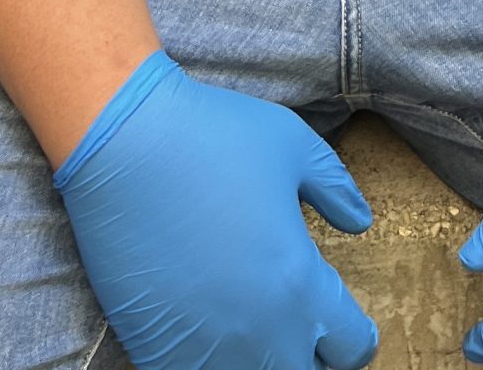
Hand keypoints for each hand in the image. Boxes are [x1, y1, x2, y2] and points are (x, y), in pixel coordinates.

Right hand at [53, 48, 379, 369]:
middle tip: (301, 325)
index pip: (351, 346)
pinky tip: (208, 331)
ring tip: (255, 329)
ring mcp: (205, 348)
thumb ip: (335, 188)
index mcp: (300, 286)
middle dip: (312, 356)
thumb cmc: (213, 135)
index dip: (353, 333)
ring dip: (262, 361)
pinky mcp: (157, 350)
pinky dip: (211, 362)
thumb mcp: (293, 145)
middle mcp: (259, 333)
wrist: (124, 141)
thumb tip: (359, 222)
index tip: (342, 317)